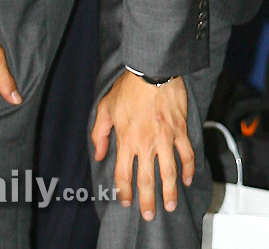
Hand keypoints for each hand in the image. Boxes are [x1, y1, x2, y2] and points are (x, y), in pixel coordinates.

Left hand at [91, 71, 193, 221]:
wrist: (152, 71)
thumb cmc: (128, 88)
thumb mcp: (106, 107)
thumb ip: (100, 132)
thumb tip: (99, 154)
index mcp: (126, 139)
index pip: (124, 173)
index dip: (123, 191)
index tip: (125, 200)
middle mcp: (146, 143)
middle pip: (147, 180)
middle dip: (148, 201)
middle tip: (149, 215)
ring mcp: (165, 138)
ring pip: (169, 172)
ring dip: (170, 192)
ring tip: (170, 205)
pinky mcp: (180, 130)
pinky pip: (187, 154)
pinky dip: (188, 168)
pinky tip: (187, 179)